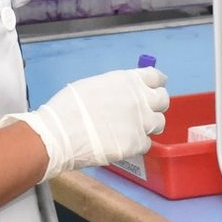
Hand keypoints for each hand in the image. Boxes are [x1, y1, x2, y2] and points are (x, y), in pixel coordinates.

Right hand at [0, 66, 169, 180]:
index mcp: (127, 80)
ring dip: (148, 126)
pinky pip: (145, 144)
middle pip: (163, 99)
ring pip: (158, 123)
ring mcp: (140, 122)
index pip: (156, 76)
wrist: (58, 135)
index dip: (156, 83)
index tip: (154, 88)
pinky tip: (121, 144)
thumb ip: (115, 89)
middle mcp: (139, 99)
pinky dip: (136, 145)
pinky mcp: (136, 143)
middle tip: (145, 112)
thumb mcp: (93, 86)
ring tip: (132, 131)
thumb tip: (121, 94)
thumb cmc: (67, 108)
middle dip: (156, 105)